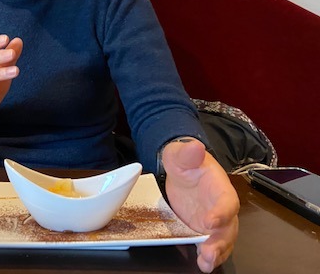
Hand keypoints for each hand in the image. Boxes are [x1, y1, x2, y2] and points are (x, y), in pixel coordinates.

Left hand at [163, 139, 239, 272]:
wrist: (181, 170)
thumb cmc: (185, 161)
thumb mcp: (180, 154)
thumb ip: (187, 152)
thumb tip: (194, 145)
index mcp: (220, 188)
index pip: (226, 202)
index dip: (221, 213)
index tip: (210, 221)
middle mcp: (221, 208)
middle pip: (228, 228)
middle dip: (220, 241)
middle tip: (208, 251)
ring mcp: (214, 222)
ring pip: (222, 241)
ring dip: (216, 253)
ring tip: (206, 263)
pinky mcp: (204, 231)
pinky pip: (210, 246)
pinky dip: (208, 257)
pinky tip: (202, 264)